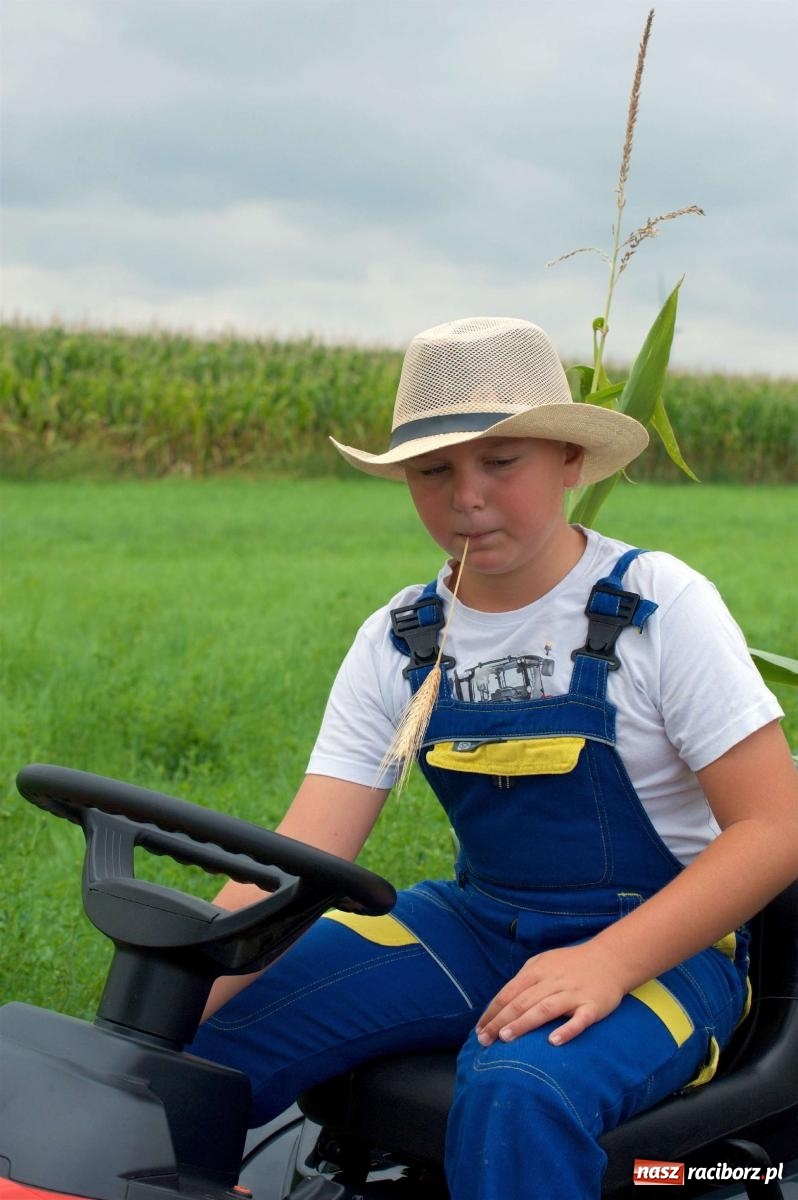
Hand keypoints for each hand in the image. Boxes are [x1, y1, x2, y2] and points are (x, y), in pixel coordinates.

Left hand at [475, 940, 626, 1047]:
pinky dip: (567, 1030)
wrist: (610, 959)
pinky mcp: (592, 1006)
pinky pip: (579, 1019)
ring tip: (506, 1037)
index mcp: (537, 971)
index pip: (509, 993)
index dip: (492, 1011)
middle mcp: (552, 981)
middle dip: (500, 1021)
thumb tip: (502, 1002)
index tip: (479, 1029)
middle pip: (522, 1002)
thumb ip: (524, 979)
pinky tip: (554, 1041)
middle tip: (484, 1040)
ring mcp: (573, 994)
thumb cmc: (571, 964)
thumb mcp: (543, 962)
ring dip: (524, 1023)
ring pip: (544, 1009)